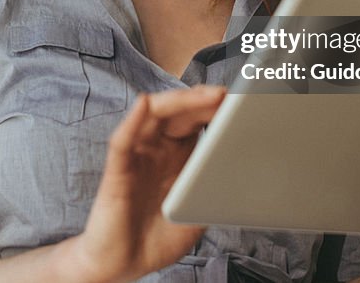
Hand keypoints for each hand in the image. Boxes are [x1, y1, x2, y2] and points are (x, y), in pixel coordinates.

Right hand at [66, 85, 226, 282]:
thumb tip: (242, 172)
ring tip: (202, 95)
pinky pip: (123, 139)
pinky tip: (144, 104)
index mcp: (177, 157)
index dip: (214, 109)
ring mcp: (137, 157)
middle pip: (178, 112)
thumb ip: (212, 193)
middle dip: (201, 100)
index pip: (196, 121)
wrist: (123, 266)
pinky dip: (133, 120)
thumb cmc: (156, 241)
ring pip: (153, 116)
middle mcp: (156, 150)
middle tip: (225, 94)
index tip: (239, 101)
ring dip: (178, 102)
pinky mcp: (117, 170)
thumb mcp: (196, 215)